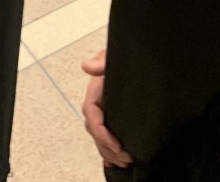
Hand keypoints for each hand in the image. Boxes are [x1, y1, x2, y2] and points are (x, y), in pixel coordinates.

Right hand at [81, 50, 131, 168]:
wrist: (131, 58)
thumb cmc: (119, 57)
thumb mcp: (111, 57)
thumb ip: (101, 61)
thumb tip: (87, 66)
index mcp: (94, 93)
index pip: (92, 117)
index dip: (102, 133)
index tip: (118, 145)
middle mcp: (96, 105)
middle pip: (96, 132)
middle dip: (108, 148)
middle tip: (127, 159)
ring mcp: (103, 112)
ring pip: (100, 137)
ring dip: (109, 153)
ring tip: (125, 163)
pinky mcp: (111, 117)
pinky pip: (105, 136)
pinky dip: (108, 151)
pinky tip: (115, 163)